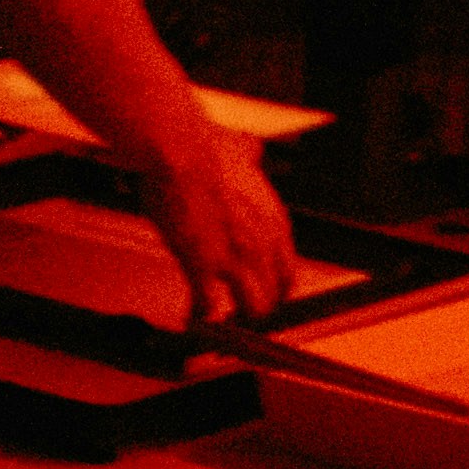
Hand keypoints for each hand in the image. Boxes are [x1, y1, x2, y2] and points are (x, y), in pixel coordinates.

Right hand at [142, 111, 301, 324]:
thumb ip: (248, 155)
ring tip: (222, 320)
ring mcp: (234, 260)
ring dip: (235, 315)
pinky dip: (198, 314)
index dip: (274, 284)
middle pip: (274, 295)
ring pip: (251, 307)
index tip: (265, 288)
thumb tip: (248, 148)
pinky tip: (191, 316)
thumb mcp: (240, 151)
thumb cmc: (206, 149)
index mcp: (274, 222)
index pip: (288, 270)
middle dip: (259, 305)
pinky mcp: (202, 268)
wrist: (180, 151)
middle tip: (243, 309)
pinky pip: (206, 305)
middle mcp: (262, 246)